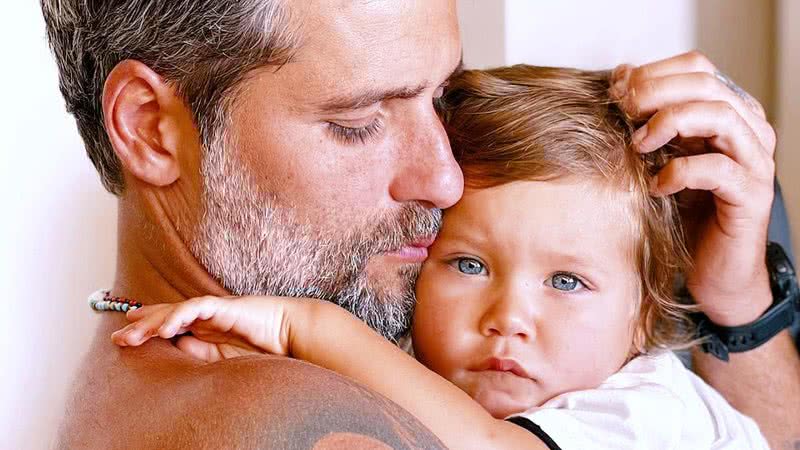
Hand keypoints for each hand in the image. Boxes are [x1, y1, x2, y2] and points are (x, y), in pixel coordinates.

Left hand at [111, 295, 301, 361]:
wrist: (289, 333)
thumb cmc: (262, 347)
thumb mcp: (223, 358)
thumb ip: (200, 353)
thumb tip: (176, 348)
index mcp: (205, 328)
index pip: (170, 325)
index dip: (148, 328)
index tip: (125, 336)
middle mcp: (205, 316)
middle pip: (166, 315)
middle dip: (141, 325)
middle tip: (117, 337)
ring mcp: (213, 309)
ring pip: (175, 311)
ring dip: (152, 322)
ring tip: (132, 334)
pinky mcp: (223, 306)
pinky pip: (196, 308)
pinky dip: (179, 316)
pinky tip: (165, 329)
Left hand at [610, 51, 775, 325]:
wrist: (710, 271)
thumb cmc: (681, 212)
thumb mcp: (658, 157)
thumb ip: (647, 121)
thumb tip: (618, 79)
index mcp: (726, 112)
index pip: (697, 67)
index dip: (653, 72)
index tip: (616, 90)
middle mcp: (748, 129)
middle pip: (706, 83)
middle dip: (655, 91)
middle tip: (622, 111)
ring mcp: (754, 161)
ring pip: (719, 115)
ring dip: (670, 122)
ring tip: (638, 144)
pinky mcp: (752, 195)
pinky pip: (719, 168)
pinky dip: (681, 171)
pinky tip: (656, 185)